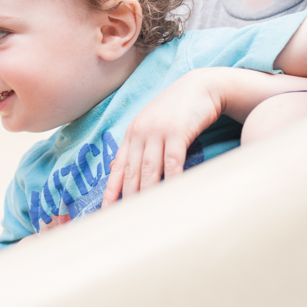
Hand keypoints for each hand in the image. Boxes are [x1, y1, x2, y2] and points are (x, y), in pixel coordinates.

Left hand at [103, 69, 306, 205]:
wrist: (201, 86)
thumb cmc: (177, 109)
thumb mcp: (151, 124)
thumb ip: (135, 145)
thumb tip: (116, 167)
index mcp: (132, 133)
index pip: (118, 168)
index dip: (110, 191)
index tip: (104, 211)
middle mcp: (140, 132)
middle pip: (131, 173)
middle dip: (127, 198)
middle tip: (125, 221)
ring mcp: (158, 131)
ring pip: (149, 170)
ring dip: (147, 194)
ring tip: (144, 216)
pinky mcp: (177, 131)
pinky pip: (172, 162)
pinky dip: (171, 180)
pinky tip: (170, 195)